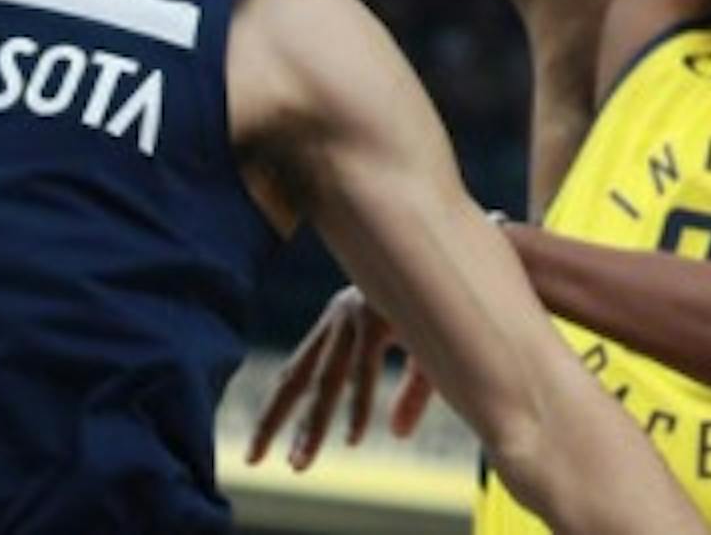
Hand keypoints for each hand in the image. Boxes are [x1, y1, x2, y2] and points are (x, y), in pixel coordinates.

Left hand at [243, 286, 437, 471]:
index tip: (257, 451)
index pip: (298, 373)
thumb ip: (411, 394)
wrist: (457, 245)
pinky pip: (366, 370)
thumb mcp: (426, 354)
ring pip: (328, 381)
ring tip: (298, 464)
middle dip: (273, 421)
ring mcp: (358, 316)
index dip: (276, 412)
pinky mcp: (381, 316)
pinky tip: (353, 438)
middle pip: (298, 378)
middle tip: (253, 459)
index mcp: (342, 323)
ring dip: (312, 426)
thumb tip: (398, 434)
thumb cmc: (443, 296)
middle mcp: (342, 318)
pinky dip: (360, 406)